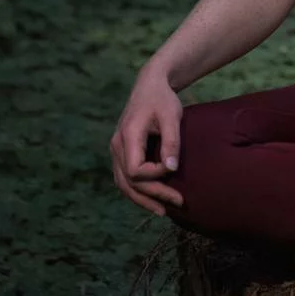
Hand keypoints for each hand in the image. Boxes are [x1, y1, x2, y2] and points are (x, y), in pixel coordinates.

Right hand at [110, 69, 184, 216]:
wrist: (150, 85)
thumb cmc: (163, 99)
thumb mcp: (171, 116)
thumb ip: (171, 141)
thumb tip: (171, 170)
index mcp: (127, 135)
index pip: (135, 169)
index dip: (154, 175)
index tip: (173, 167)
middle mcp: (116, 145)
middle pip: (128, 181)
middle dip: (152, 195)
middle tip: (178, 202)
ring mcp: (116, 150)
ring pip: (123, 183)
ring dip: (142, 199)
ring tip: (163, 210)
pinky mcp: (121, 152)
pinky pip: (124, 177)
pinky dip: (137, 190)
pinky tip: (152, 198)